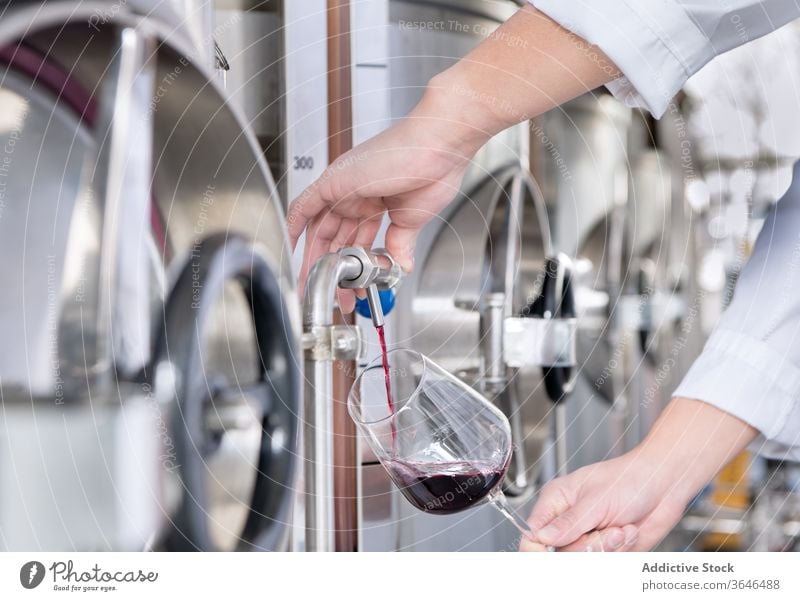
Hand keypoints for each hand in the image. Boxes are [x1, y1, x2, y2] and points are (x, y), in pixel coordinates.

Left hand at [287, 84, 485, 311]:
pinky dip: (294, 226)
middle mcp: (356, 192)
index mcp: (375, 198)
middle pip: (335, 237)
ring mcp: (344, 187)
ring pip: (320, 228)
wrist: (439, 148)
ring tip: (314, 284)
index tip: (352, 286)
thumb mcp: (412, 219)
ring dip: (316, 258)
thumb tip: (400, 265)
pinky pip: (305, 205)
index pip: (355, 237)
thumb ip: (400, 243)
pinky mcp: (334, 181)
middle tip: (331, 294)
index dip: (353, 264)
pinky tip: (290, 247)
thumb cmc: (433, 170)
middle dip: (333, 268)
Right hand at [520, 397, 757, 551]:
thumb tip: (542, 536)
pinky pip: (606, 563)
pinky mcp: (607, 549)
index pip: (532, 534)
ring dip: (608, 548)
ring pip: (585, 560)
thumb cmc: (630, 479)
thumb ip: (569, 522)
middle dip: (588, 547)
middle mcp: (569, 522)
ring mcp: (588, 537)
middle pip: (560, 554)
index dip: (537, 549)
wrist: (664, 486)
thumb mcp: (596, 500)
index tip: (550, 554)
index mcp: (556, 502)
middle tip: (606, 530)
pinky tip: (628, 532)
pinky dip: (621, 551)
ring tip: (621, 527)